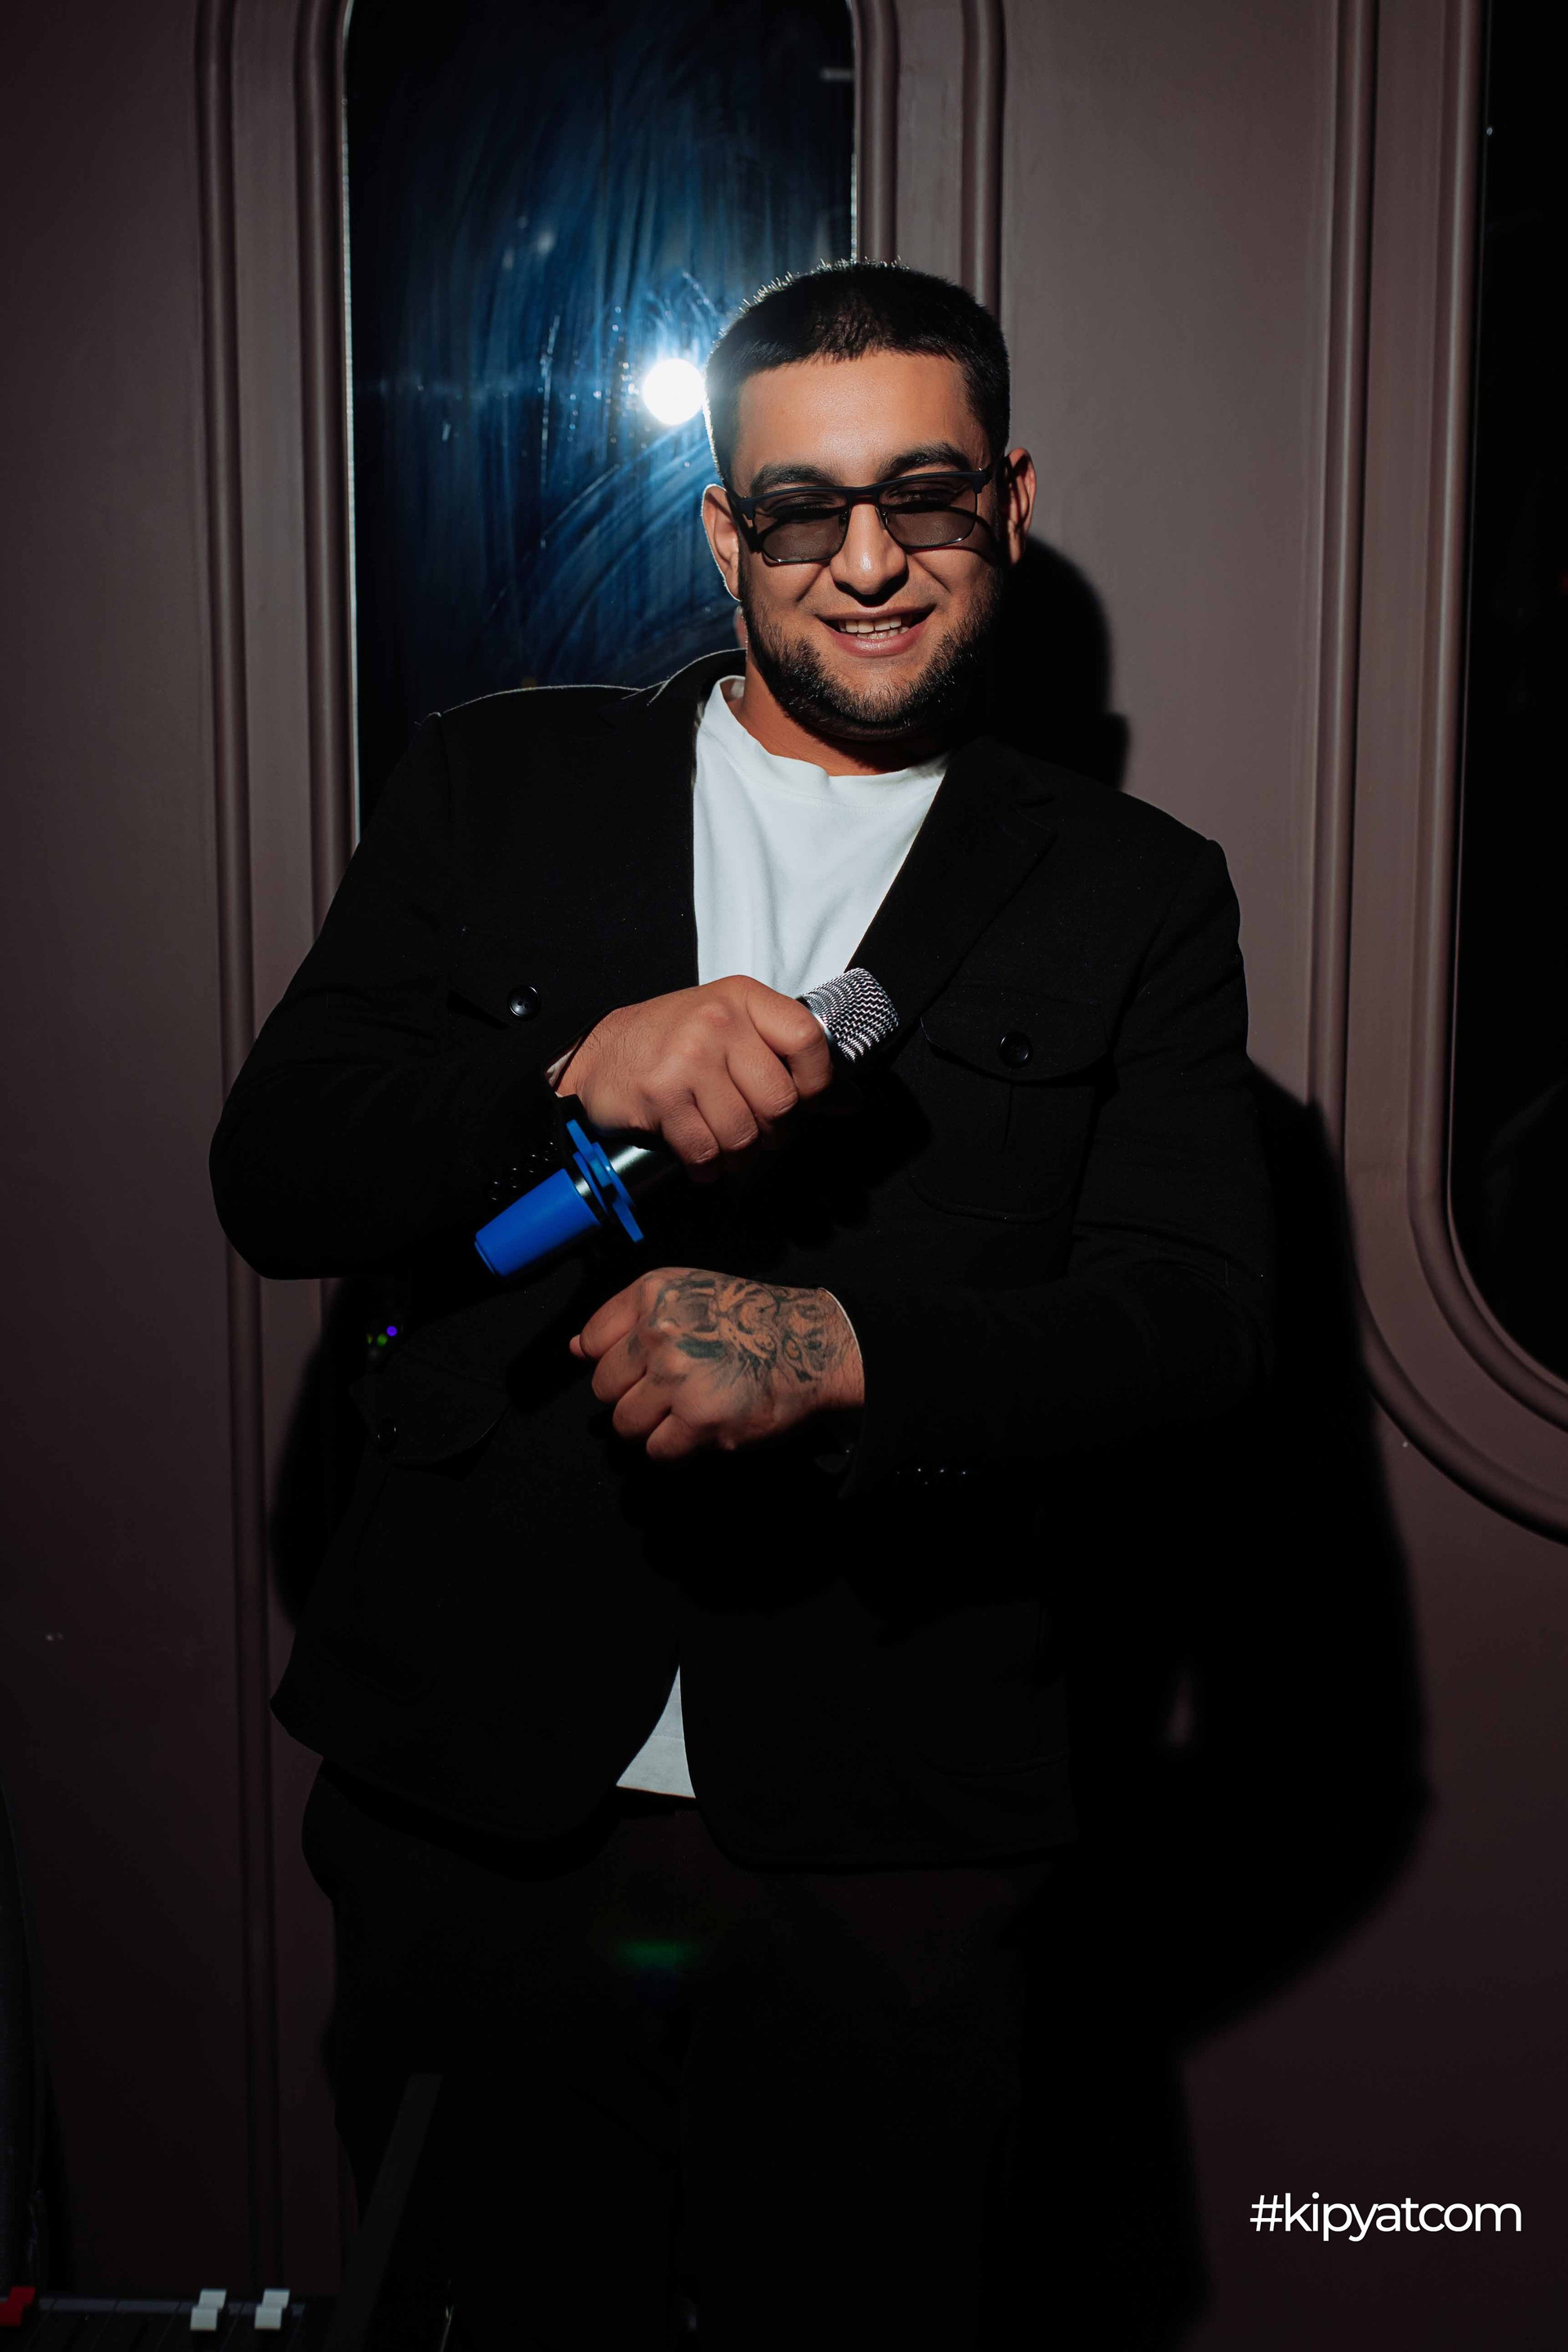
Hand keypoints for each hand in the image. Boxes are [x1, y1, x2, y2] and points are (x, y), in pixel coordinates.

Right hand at [553, 977, 831, 1180]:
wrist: (600, 1056)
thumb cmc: (672, 1043)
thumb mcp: (734, 1034)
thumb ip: (790, 1062)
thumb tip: (850, 1101)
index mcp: (744, 999)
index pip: (808, 1039)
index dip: (816, 1081)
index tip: (803, 1099)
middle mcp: (718, 1021)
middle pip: (779, 1100)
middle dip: (771, 1131)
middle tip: (755, 1132)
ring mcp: (688, 1057)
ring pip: (744, 1132)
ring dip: (738, 1154)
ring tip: (724, 1147)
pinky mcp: (662, 1094)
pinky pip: (706, 1149)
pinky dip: (708, 1166)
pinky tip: (701, 1160)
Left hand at [570, 1267, 863, 1460]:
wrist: (809, 1346)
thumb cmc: (750, 1321)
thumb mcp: (686, 1295)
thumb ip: (627, 1320)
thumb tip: (574, 1350)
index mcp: (652, 1294)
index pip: (591, 1341)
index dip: (613, 1361)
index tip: (639, 1366)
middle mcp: (660, 1331)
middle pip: (603, 1388)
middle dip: (631, 1396)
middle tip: (667, 1393)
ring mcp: (678, 1376)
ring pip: (625, 1423)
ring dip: (651, 1427)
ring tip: (684, 1413)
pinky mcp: (699, 1419)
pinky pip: (657, 1451)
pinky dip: (674, 1451)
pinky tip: (698, 1432)